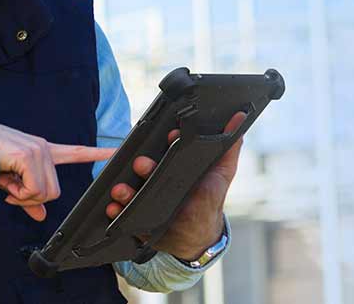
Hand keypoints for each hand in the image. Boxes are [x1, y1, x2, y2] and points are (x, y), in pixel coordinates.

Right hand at [0, 120, 115, 221]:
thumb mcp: (11, 182)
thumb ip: (28, 198)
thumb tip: (41, 216)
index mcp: (44, 151)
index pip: (77, 152)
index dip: (98, 153)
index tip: (117, 151)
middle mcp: (45, 149)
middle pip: (54, 192)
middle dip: (31, 198)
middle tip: (12, 189)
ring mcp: (39, 151)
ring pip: (45, 193)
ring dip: (23, 196)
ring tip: (7, 182)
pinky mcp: (30, 157)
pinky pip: (33, 190)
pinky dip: (18, 193)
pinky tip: (6, 180)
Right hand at [104, 111, 245, 260]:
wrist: (197, 234)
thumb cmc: (208, 198)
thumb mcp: (222, 172)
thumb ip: (229, 148)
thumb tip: (239, 119)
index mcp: (174, 165)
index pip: (167, 149)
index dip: (169, 142)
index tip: (173, 136)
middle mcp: (157, 178)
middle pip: (146, 168)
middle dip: (143, 164)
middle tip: (141, 163)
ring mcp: (146, 197)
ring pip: (131, 189)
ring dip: (124, 188)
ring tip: (121, 191)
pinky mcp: (138, 216)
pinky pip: (123, 212)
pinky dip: (116, 210)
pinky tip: (114, 209)